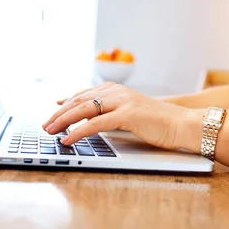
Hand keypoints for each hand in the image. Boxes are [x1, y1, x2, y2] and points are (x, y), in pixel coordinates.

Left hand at [42, 83, 192, 149]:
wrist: (183, 123)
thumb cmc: (159, 123)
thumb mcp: (131, 113)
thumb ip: (112, 113)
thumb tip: (93, 120)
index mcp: (117, 90)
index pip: (85, 94)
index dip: (67, 103)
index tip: (54, 110)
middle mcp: (117, 92)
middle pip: (80, 100)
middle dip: (60, 113)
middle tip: (45, 125)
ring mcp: (122, 101)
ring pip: (84, 109)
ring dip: (63, 121)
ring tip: (50, 131)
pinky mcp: (127, 115)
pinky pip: (96, 123)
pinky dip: (78, 131)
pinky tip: (68, 139)